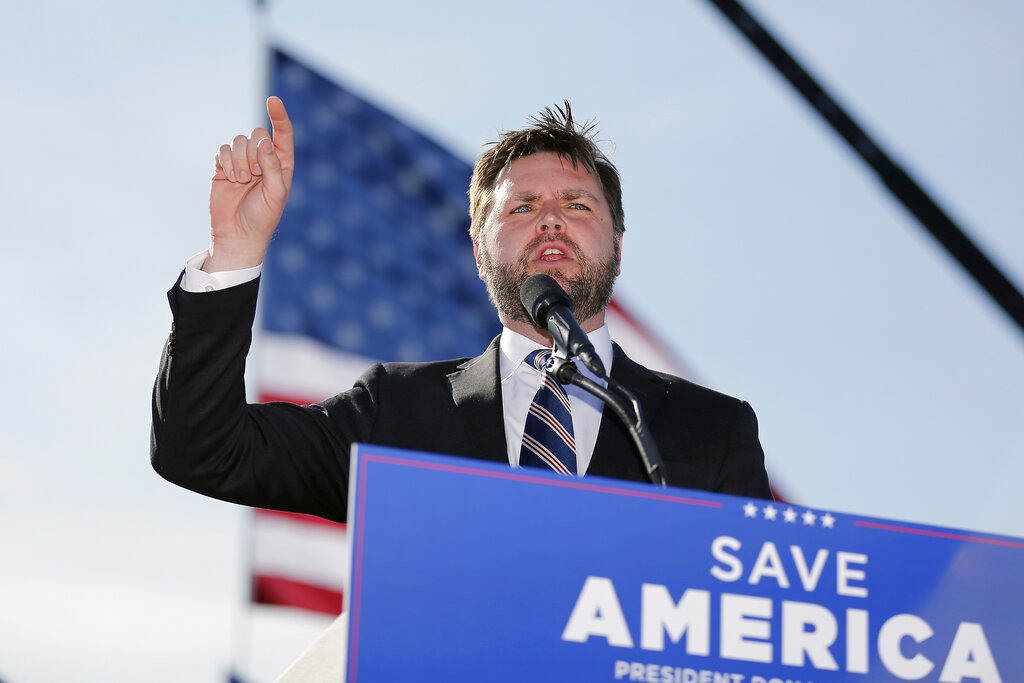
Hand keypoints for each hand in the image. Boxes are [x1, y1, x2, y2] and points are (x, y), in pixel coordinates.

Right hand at [204, 96, 294, 271]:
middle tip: (254, 176)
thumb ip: (272, 166)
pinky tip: (230, 178)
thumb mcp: (275, 192)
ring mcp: (242, 161)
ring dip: (240, 160)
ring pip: (238, 140)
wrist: (238, 234)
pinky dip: (227, 161)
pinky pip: (223, 149)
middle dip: (254, 153)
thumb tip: (264, 141)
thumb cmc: (262, 216)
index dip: (279, 115)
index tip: (272, 100)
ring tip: (242, 181)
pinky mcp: (223, 165)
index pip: (283, 133)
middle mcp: (262, 158)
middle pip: (257, 134)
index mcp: (281, 163)